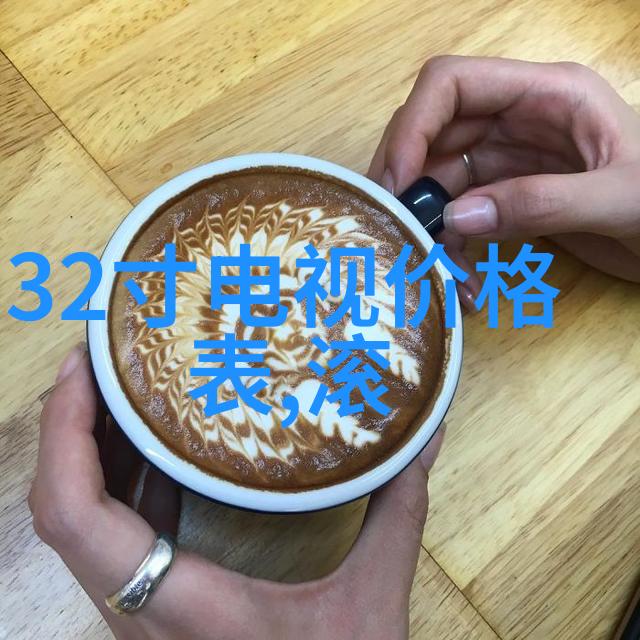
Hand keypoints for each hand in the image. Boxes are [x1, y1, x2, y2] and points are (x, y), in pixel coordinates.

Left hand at [29, 345, 443, 639]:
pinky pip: (105, 537)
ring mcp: (134, 615)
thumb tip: (425, 435)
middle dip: (66, 421)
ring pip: (74, 524)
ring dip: (81, 447)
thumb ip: (397, 512)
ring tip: (113, 381)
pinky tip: (142, 443)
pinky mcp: (148, 612)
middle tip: (97, 354)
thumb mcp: (371, 604)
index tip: (83, 367)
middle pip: (59, 509)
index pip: (78, 519)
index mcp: (182, 604)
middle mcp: (136, 613)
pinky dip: (109, 479)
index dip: (65, 435)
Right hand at [369, 56, 639, 282]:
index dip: (413, 127)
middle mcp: (517, 121)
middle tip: (397, 232)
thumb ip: (539, 203)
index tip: (396, 183)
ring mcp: (509, 162)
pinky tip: (466, 284)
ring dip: (431, 230)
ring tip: (436, 272)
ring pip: (440, 184)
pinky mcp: (508, 199)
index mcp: (545, 95)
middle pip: (433, 135)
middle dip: (409, 184)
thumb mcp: (618, 198)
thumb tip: (453, 219)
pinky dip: (454, 251)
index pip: (452, 85)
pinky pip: (461, 219)